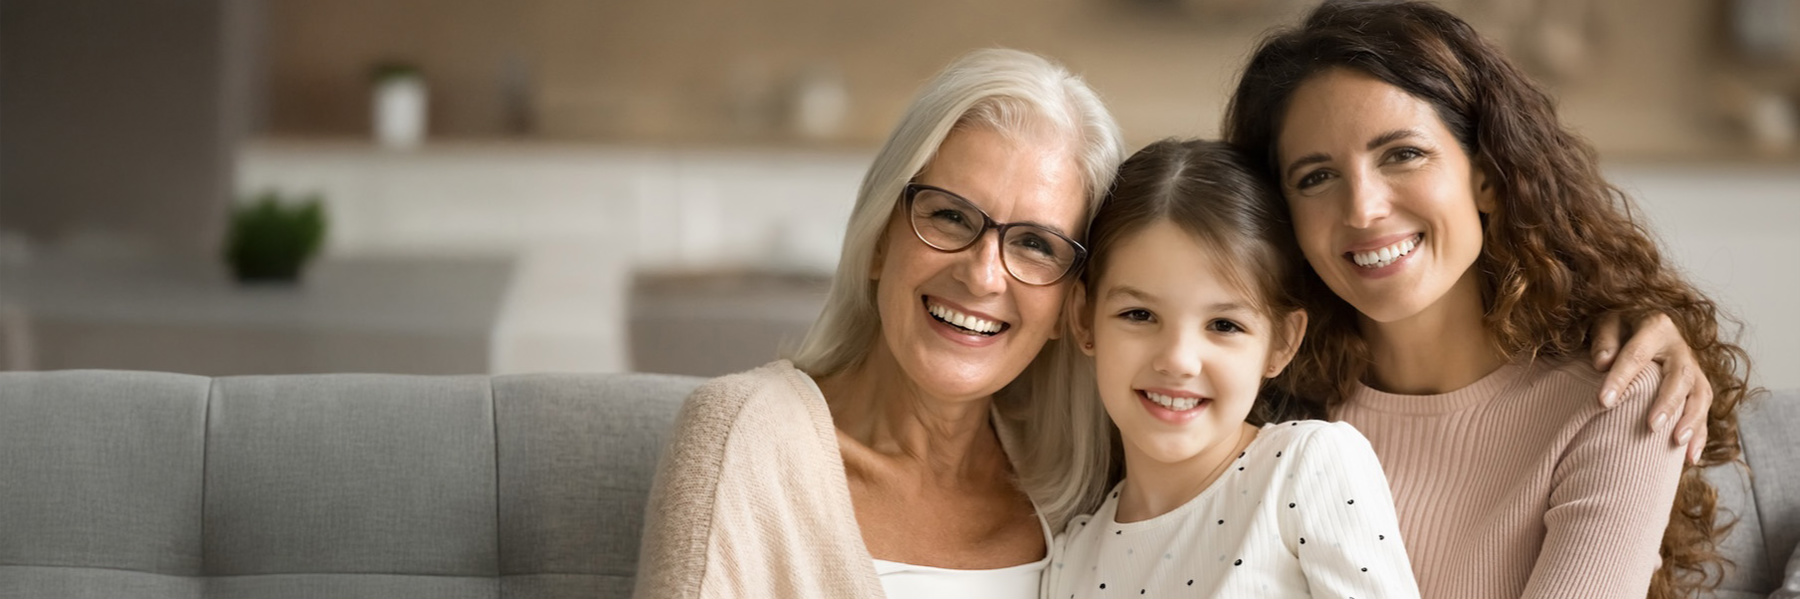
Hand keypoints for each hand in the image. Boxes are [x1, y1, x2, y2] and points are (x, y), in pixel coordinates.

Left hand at [1590, 312, 1711, 464]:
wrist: (1642, 323)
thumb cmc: (1619, 328)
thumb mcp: (1607, 324)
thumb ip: (1605, 340)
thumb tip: (1602, 363)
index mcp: (1655, 327)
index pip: (1636, 355)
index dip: (1621, 378)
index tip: (1603, 402)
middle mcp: (1680, 348)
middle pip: (1680, 377)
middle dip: (1667, 403)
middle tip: (1651, 426)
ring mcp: (1694, 368)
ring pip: (1701, 394)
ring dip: (1692, 420)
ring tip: (1678, 442)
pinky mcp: (1699, 386)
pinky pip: (1705, 410)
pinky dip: (1700, 434)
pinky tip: (1690, 457)